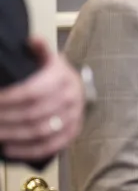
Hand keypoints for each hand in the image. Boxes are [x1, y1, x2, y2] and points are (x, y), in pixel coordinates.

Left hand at [0, 38, 84, 160]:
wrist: (77, 88)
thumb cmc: (55, 75)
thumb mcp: (48, 59)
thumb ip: (40, 50)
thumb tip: (32, 40)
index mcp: (63, 78)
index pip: (33, 91)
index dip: (9, 99)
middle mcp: (72, 98)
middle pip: (34, 114)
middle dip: (6, 119)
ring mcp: (74, 118)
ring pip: (41, 132)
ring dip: (13, 135)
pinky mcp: (72, 133)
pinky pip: (50, 146)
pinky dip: (27, 150)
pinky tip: (8, 148)